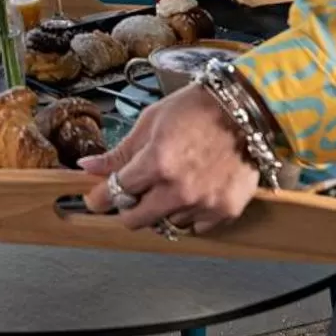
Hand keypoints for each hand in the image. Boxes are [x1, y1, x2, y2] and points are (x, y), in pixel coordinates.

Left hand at [80, 84, 258, 234]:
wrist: (246, 110)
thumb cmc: (197, 108)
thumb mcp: (151, 121)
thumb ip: (120, 151)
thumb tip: (89, 167)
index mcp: (157, 163)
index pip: (115, 193)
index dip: (100, 197)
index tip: (96, 198)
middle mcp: (179, 190)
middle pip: (136, 220)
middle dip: (127, 208)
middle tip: (132, 194)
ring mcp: (204, 203)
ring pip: (167, 223)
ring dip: (162, 210)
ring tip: (171, 184)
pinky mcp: (226, 211)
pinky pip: (197, 227)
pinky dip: (190, 214)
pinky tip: (193, 192)